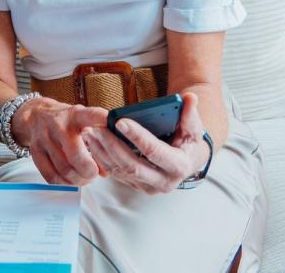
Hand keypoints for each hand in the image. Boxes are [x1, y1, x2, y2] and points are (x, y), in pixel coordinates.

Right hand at [13, 97, 107, 186]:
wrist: (36, 116)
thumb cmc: (66, 122)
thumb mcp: (83, 122)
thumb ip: (97, 142)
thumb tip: (107, 171)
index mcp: (76, 115)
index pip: (90, 115)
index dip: (101, 119)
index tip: (113, 123)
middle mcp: (59, 125)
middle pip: (75, 155)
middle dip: (89, 171)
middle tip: (93, 174)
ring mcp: (45, 138)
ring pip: (64, 169)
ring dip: (78, 180)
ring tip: (84, 179)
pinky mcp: (35, 151)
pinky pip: (51, 175)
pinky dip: (64, 183)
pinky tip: (70, 180)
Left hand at [82, 92, 210, 193]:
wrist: (187, 160)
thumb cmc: (189, 140)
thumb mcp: (193, 127)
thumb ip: (190, 113)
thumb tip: (190, 97)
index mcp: (179, 167)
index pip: (154, 152)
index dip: (137, 137)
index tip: (120, 121)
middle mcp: (164, 182)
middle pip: (133, 166)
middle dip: (113, 145)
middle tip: (97, 127)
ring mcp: (148, 186)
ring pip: (121, 171)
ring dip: (103, 152)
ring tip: (91, 132)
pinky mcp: (136, 185)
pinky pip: (116, 174)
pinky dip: (102, 158)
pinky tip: (92, 142)